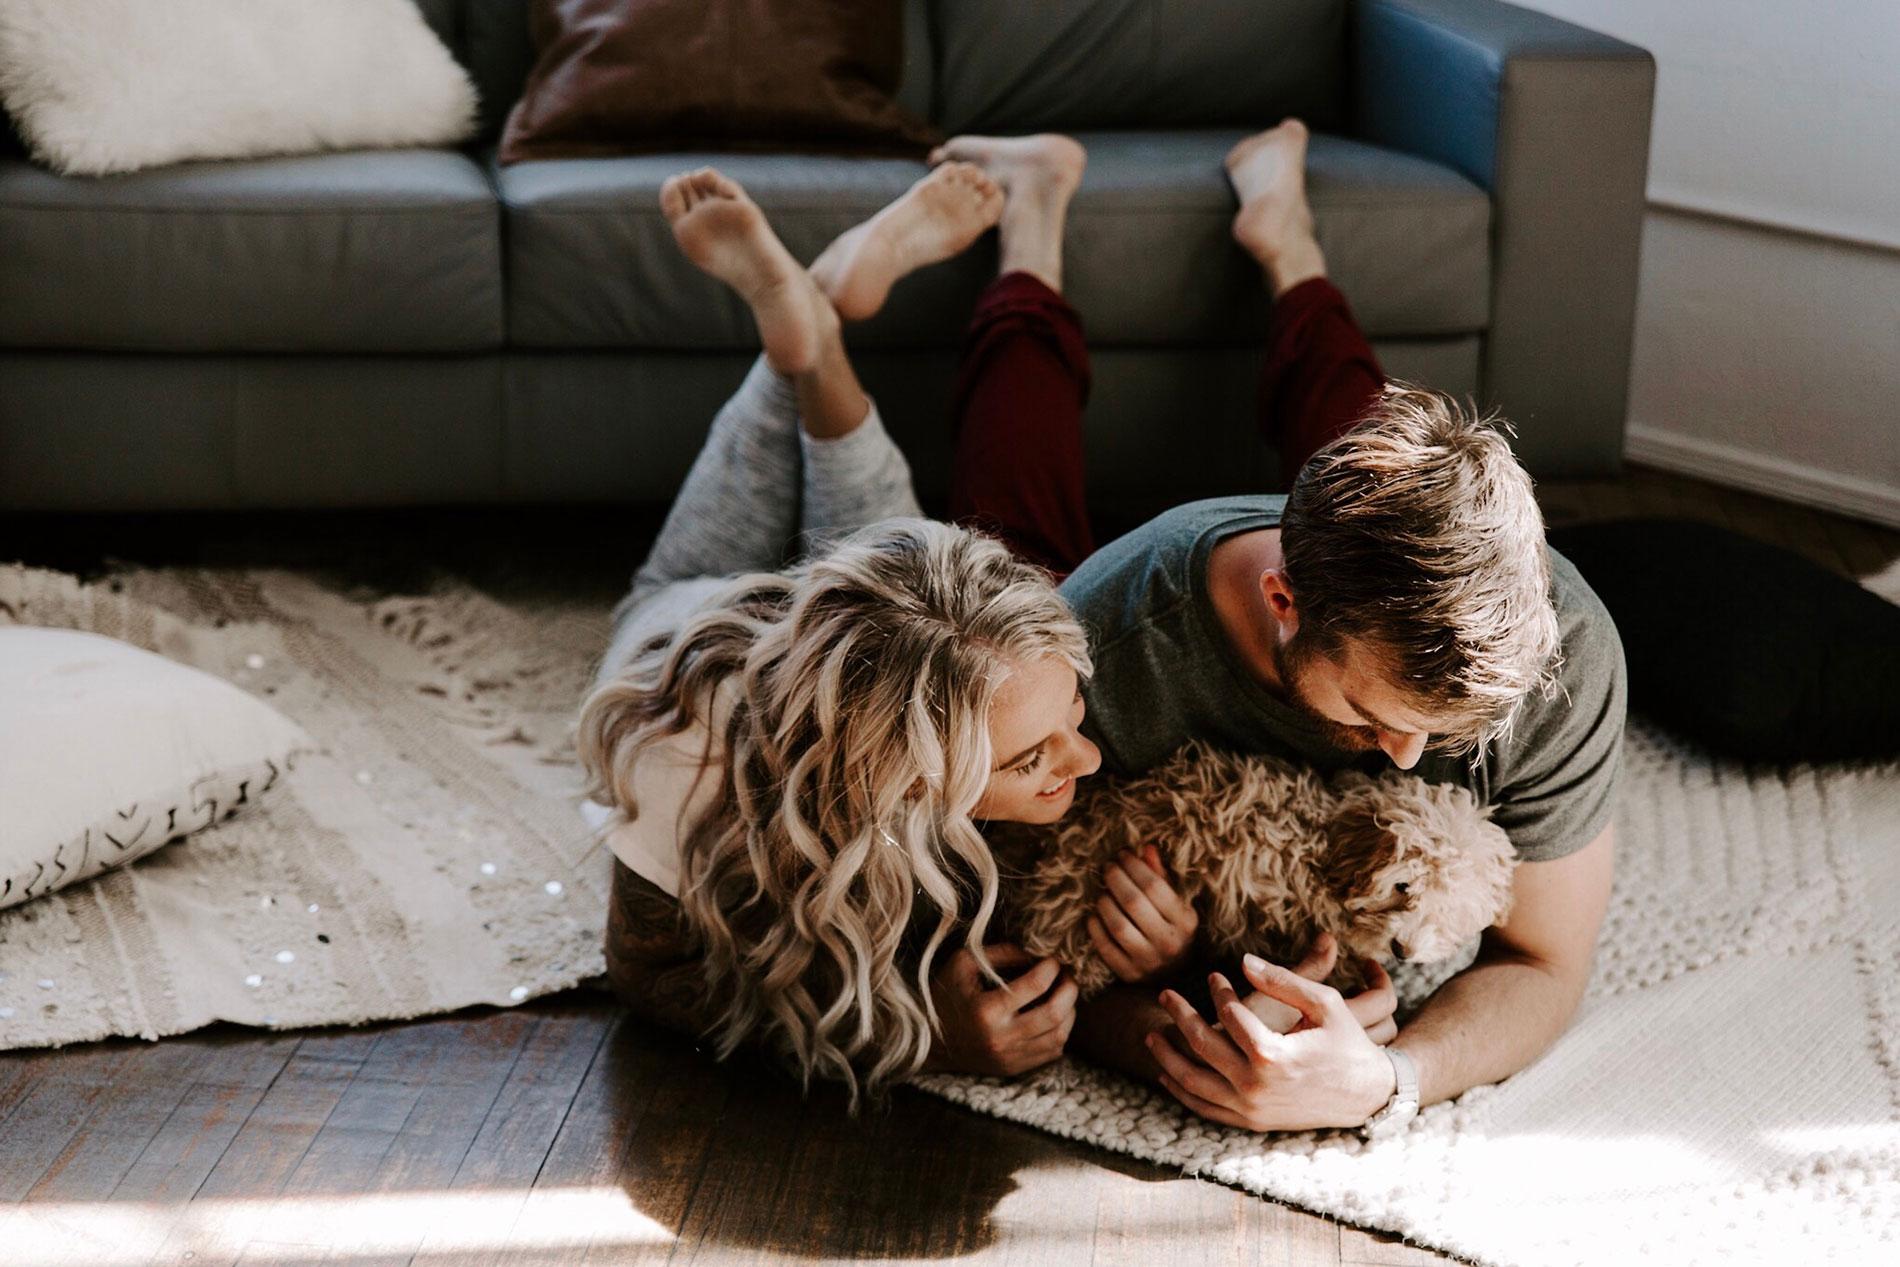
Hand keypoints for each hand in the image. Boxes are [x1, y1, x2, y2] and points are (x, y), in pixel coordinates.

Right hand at [926, 943, 1076, 1076]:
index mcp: (987, 1010)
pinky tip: (1054, 1015)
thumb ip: (1001, 953)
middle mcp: (1000, 1038)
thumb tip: (1036, 955)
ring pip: (1059, 1036)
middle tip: (1068, 975)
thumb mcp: (964, 963)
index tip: (1053, 959)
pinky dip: (1061, 1031)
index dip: (1052, 968)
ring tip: (1065, 994)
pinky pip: (1052, 1052)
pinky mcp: (1014, 1068)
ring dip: (1070, 1011)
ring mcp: (1009, 1058)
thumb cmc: (946, 994)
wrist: (930, 1042)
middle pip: (1054, 1014)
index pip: (1036, 985)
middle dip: (1070, 989)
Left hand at [1087, 845, 1199, 982]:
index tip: (1123, 854)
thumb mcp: (1177, 904)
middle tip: (1107, 867)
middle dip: (1115, 879)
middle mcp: (1169, 942)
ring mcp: (1148, 961)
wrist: (1175, 976)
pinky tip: (1093, 915)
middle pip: (1133, 902)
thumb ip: (1161, 877)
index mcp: (1185, 920)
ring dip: (1104, 902)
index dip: (1134, 866)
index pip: (1154, 886)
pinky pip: (1106, 948)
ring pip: (1118, 926)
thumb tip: (1146, 848)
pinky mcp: (1129, 974)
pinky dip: (1096, 928)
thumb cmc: (1174, 930)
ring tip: (1101, 891)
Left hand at [1146, 954, 1395, 1131]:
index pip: (1230, 1015)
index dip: (1218, 991)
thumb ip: (1283, 980)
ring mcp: (1251, 1109)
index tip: (1213, 975)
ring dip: (1168, 1058)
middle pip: (1202, 1046)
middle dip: (1180, 1016)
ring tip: (1153, 1034)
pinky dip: (1183, 1093)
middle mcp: (1256, 1086)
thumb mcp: (1325, 1003)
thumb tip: (1244, 960)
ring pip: (1193, 1083)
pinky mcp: (1252, 1123)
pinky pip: (1206, 1110)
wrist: (1368, 1095)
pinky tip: (1168, 1075)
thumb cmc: (1348, 1043)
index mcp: (1272, 1054)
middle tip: (1165, 995)